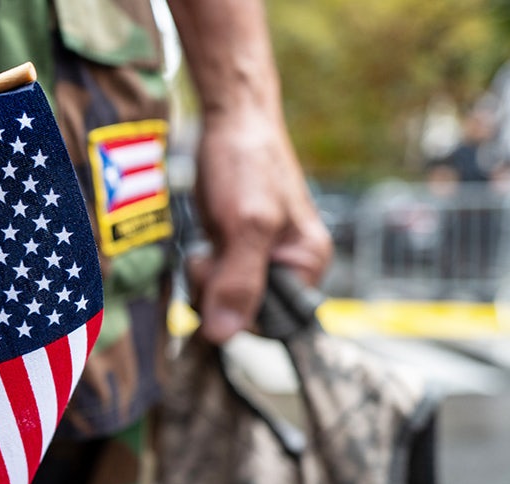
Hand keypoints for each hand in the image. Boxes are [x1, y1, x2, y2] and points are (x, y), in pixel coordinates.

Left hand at [188, 107, 332, 342]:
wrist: (230, 121)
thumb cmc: (247, 163)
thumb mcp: (247, 223)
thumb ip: (239, 280)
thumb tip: (224, 335)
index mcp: (308, 264)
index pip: (271, 322)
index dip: (238, 310)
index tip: (222, 276)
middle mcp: (289, 266)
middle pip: (243, 313)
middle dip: (217, 290)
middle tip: (211, 253)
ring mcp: (259, 259)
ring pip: (222, 299)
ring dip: (204, 278)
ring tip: (208, 243)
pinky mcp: (234, 250)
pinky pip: (213, 280)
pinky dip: (200, 268)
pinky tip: (203, 242)